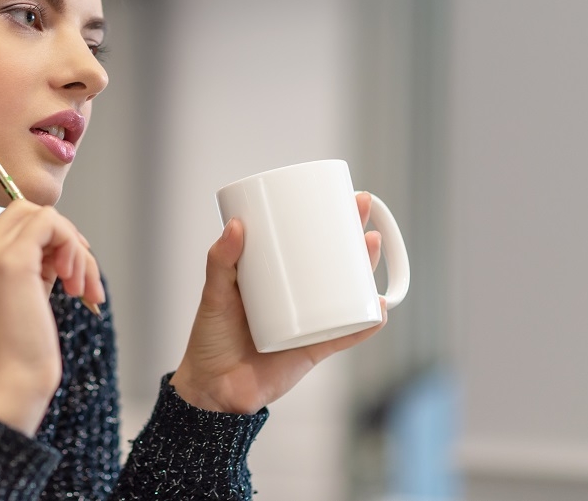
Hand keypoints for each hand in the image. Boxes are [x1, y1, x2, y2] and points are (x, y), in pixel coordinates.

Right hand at [0, 200, 103, 434]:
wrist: (12, 382)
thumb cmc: (24, 348)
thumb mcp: (31, 293)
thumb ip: (41, 262)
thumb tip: (67, 241)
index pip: (19, 219)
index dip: (54, 238)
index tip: (72, 272)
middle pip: (31, 211)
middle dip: (68, 239)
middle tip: (81, 279)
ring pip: (46, 216)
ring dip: (76, 249)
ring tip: (81, 289)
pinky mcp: (12, 261)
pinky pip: (51, 223)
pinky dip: (73, 247)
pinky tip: (74, 284)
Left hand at [170, 192, 386, 413]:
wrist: (213, 391)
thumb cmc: (209, 340)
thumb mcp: (214, 294)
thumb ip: (220, 261)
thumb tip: (236, 225)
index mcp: (274, 279)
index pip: (304, 242)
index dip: (325, 220)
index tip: (338, 196)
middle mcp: (297, 298)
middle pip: (333, 262)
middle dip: (352, 237)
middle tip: (362, 213)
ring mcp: (309, 322)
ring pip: (346, 293)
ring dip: (365, 271)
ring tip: (371, 247)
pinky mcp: (314, 350)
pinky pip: (346, 334)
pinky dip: (364, 323)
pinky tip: (378, 307)